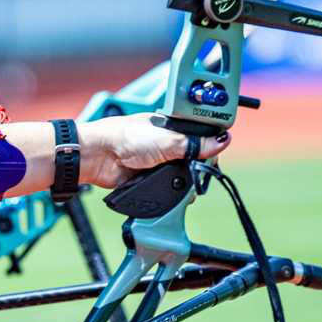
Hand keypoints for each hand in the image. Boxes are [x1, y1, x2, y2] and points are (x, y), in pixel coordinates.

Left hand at [79, 113, 229, 187]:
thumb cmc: (125, 137)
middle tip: (202, 175)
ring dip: (187, 184)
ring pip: (183, 176)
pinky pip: (169, 188)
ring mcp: (158, 162)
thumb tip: (222, 141)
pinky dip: (174, 192)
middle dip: (200, 169)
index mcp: (172, 127)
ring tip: (189, 188)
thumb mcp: (167, 139)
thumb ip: (195, 144)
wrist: (99, 157)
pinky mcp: (150, 178)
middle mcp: (166, 144)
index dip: (211, 147)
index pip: (201, 136)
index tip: (216, 157)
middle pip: (194, 159)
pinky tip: (177, 194)